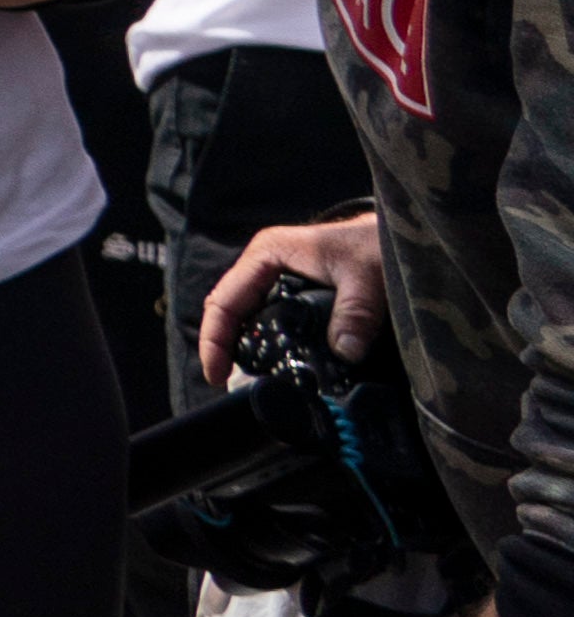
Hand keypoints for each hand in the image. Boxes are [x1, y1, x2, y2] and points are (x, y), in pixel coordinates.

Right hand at [207, 211, 387, 381]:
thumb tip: (345, 353)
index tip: (216, 374)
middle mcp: (265, 266)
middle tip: (226, 382)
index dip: (215, 339)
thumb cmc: (377, 244)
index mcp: (268, 254)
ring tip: (248, 379)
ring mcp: (278, 279)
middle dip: (223, 346)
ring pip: (247, 316)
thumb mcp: (368, 276)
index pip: (225, 300)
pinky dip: (267, 343)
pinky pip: (269, 319)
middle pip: (229, 310)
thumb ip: (355, 313)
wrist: (400, 234)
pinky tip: (275, 364)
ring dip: (244, 346)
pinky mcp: (295, 293)